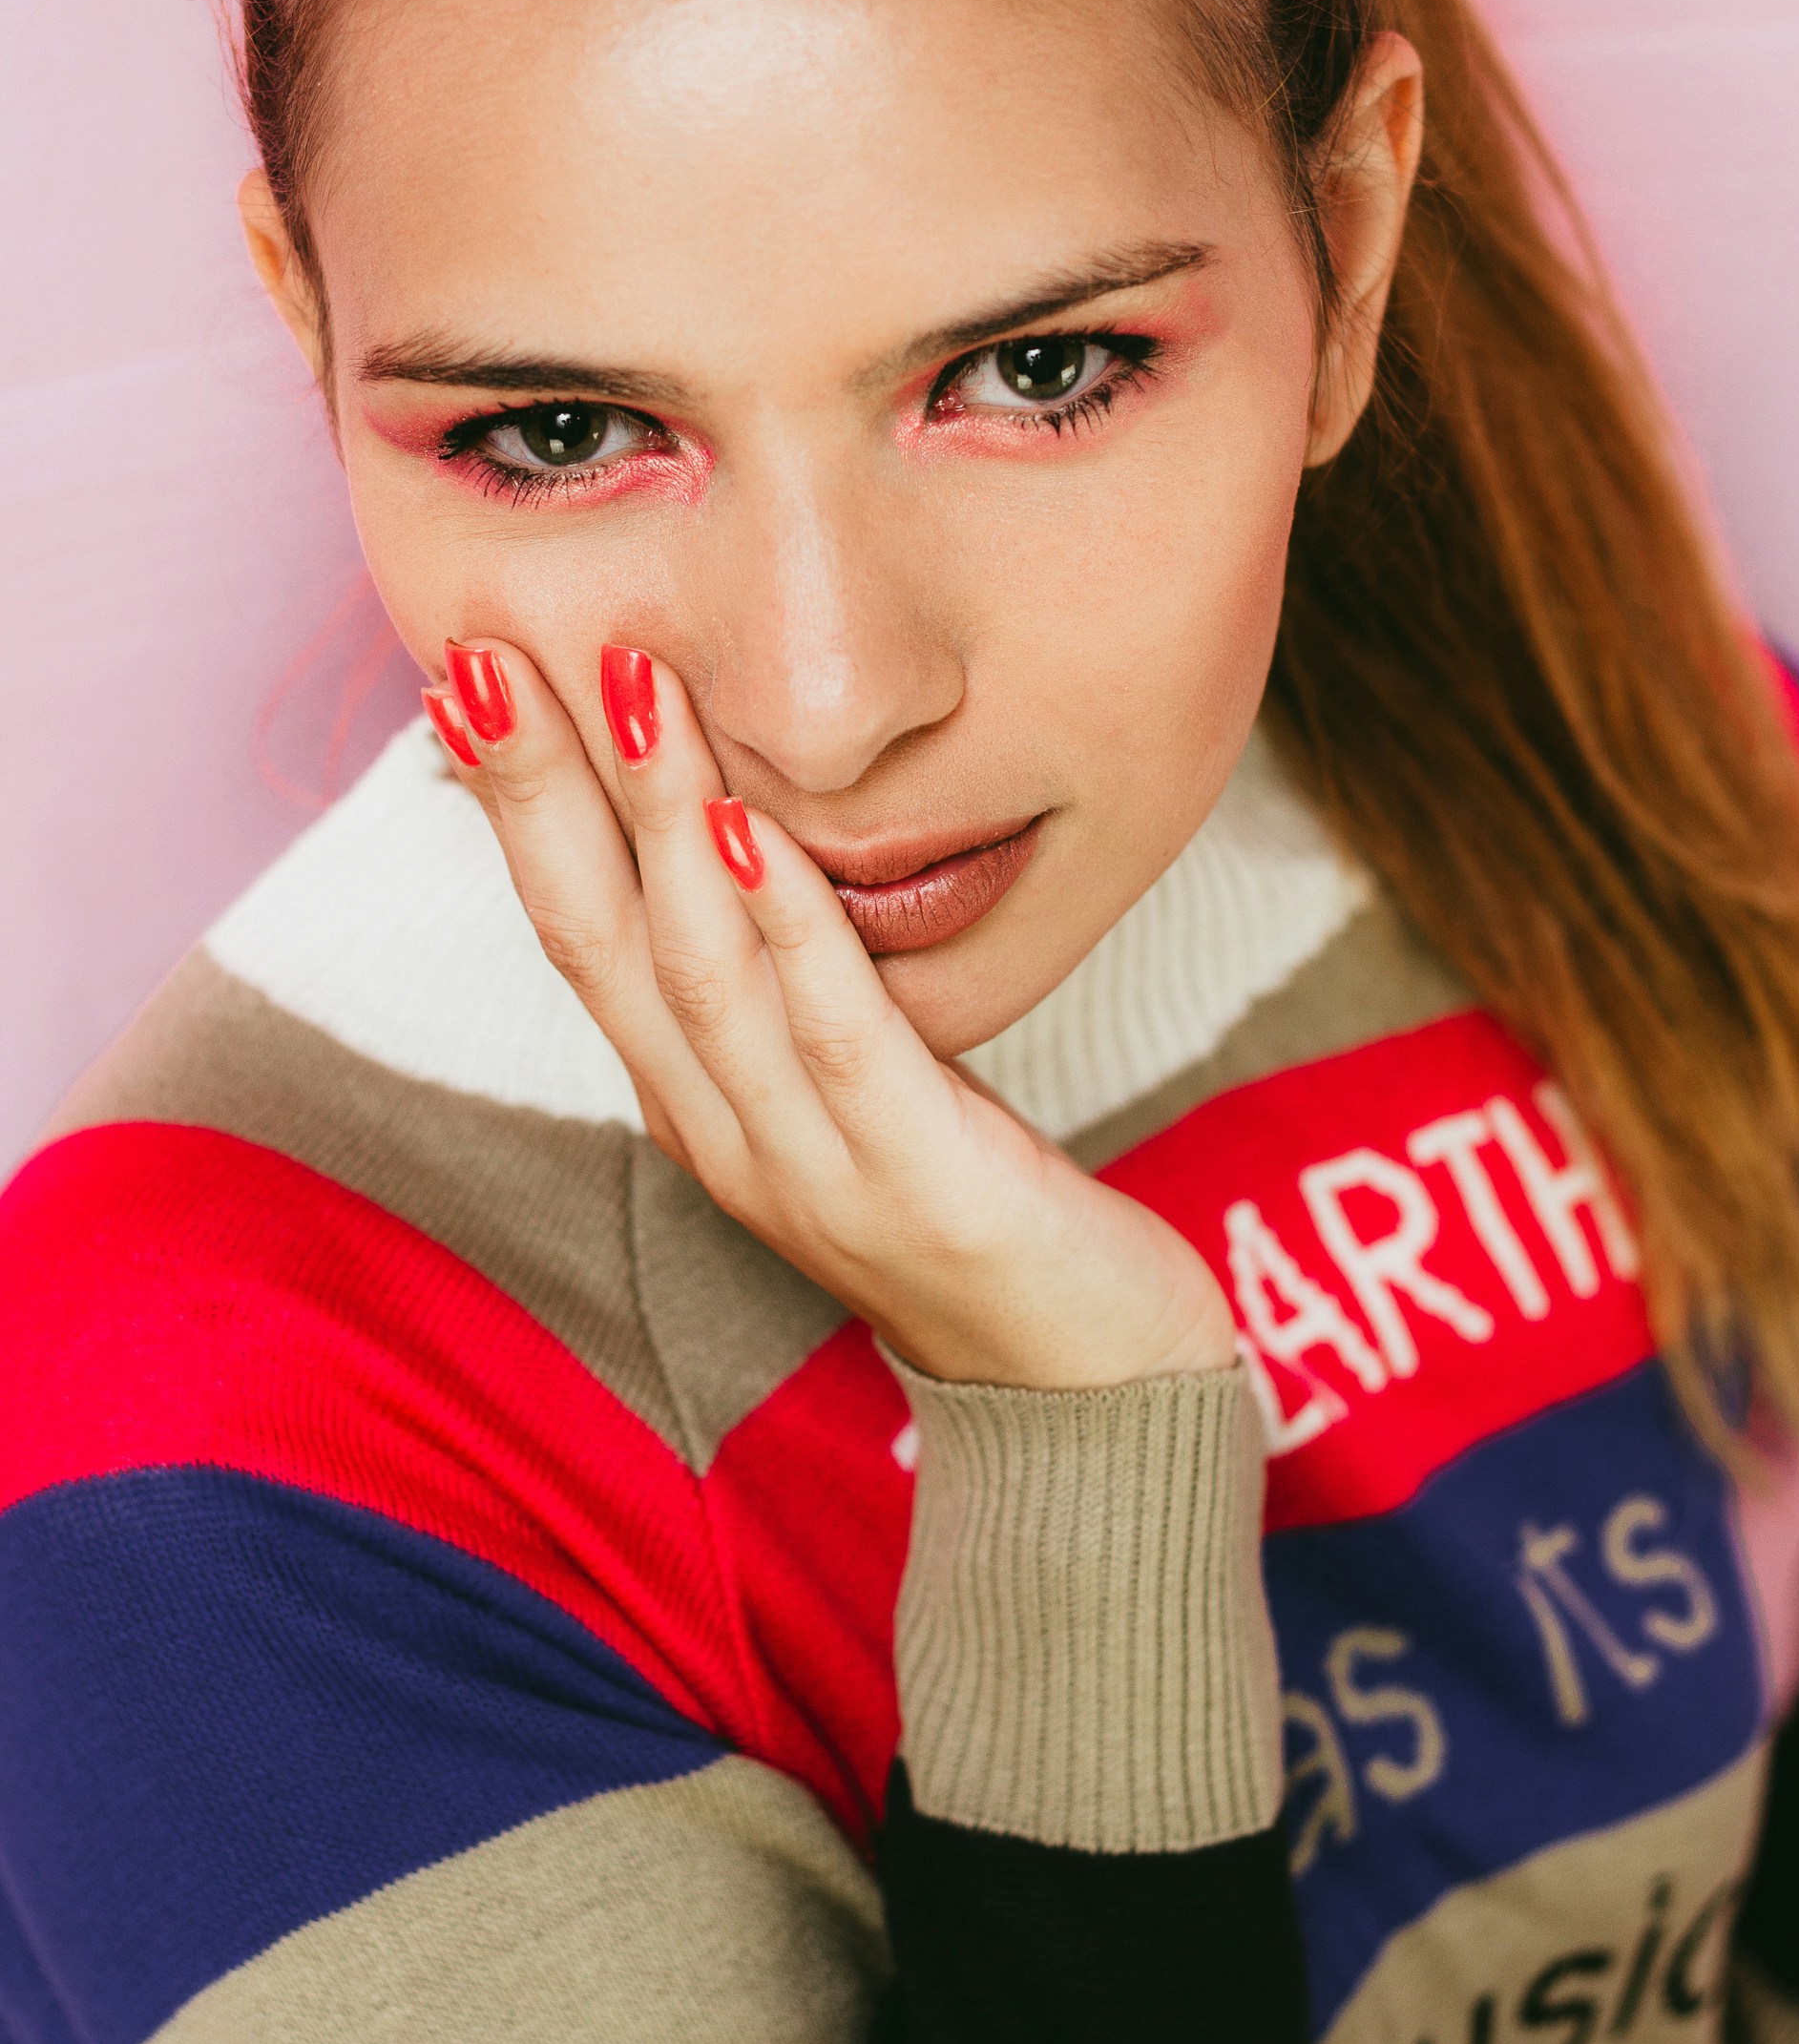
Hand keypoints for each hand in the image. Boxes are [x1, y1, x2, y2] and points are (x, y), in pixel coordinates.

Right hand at [425, 640, 1236, 1389]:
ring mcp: (807, 1168)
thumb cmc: (964, 1197)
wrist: (1081, 1385)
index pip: (578, 936)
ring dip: (660, 822)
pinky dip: (787, 929)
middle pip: (602, 946)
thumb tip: (736, 825)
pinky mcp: (915, 1184)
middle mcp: (722, 1136)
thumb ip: (780, 977)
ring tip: (635, 687)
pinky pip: (835, 1039)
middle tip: (487, 658)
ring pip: (702, 977)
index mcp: (695, 1105)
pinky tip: (753, 832)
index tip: (471, 676)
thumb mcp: (849, 1073)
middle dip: (539, 795)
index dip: (518, 809)